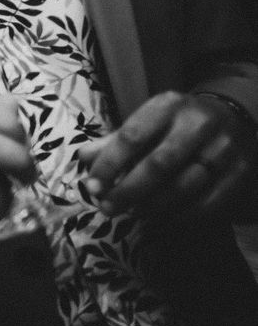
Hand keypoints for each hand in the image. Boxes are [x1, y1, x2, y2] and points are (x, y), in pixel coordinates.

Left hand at [77, 91, 255, 218]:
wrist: (233, 117)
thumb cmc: (177, 123)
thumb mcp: (147, 120)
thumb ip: (116, 140)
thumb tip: (83, 158)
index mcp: (168, 105)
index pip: (132, 136)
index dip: (109, 164)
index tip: (92, 186)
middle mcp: (199, 124)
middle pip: (159, 165)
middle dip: (129, 191)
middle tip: (108, 208)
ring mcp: (224, 149)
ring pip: (185, 187)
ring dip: (153, 206)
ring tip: (133, 214)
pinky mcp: (241, 172)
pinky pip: (209, 203)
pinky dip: (181, 216)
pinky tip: (161, 220)